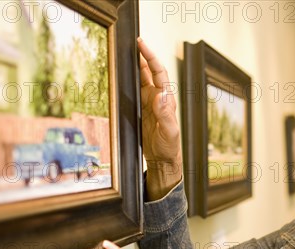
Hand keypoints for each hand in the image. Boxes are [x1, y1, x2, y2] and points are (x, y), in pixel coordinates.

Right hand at [138, 38, 181, 199]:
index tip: (141, 44)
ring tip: (126, 53)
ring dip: (135, 66)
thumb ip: (165, 115)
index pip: (158, 72)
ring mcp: (150, 103)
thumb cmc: (170, 147)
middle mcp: (159, 98)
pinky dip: (130, 80)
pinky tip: (123, 74)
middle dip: (142, 56)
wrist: (163, 160)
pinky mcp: (142, 110)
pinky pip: (135, 91)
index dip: (150, 57)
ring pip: (142, 79)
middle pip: (149, 71)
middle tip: (131, 42)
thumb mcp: (169, 132)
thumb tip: (161, 95)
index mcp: (166, 100)